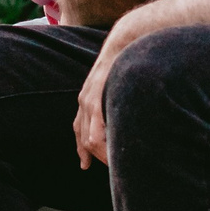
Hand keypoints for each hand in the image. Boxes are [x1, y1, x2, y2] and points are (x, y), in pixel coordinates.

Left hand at [72, 21, 131, 168]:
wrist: (126, 40)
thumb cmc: (127, 62)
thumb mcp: (118, 85)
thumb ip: (118, 101)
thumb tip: (129, 114)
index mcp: (87, 99)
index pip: (80, 131)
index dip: (82, 150)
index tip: (85, 165)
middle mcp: (84, 101)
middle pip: (82, 138)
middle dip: (92, 156)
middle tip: (107, 170)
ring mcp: (88, 98)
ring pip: (88, 137)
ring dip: (99, 153)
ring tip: (113, 165)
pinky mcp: (96, 95)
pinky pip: (95, 125)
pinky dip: (99, 140)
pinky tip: (106, 151)